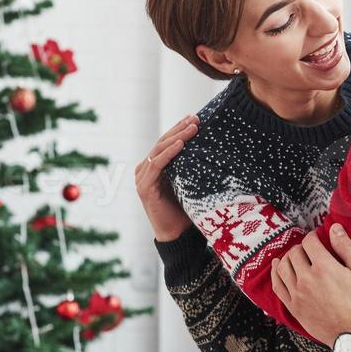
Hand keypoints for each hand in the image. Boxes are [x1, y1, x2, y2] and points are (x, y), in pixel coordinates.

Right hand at [135, 115, 197, 241]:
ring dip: (177, 137)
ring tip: (192, 127)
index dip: (179, 129)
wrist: (176, 234)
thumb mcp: (188, 181)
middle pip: (162, 143)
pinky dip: (169, 153)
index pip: (165, 142)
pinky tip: (181, 144)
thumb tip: (208, 146)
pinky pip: (157, 165)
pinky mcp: (144, 188)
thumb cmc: (185, 208)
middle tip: (196, 118)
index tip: (194, 117)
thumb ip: (189, 165)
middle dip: (179, 129)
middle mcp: (145, 170)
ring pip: (159, 150)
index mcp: (154, 167)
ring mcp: (142, 178)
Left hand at [272, 226, 350, 345]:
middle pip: (295, 253)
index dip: (313, 236)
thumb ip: (346, 248)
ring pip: (283, 267)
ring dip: (288, 257)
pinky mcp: (293, 306)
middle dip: (301, 247)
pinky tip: (278, 267)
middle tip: (309, 249)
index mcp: (324, 268)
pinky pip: (277, 285)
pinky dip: (275, 273)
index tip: (317, 238)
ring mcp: (297, 293)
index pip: (309, 242)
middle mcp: (307, 279)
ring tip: (296, 256)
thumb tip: (334, 227)